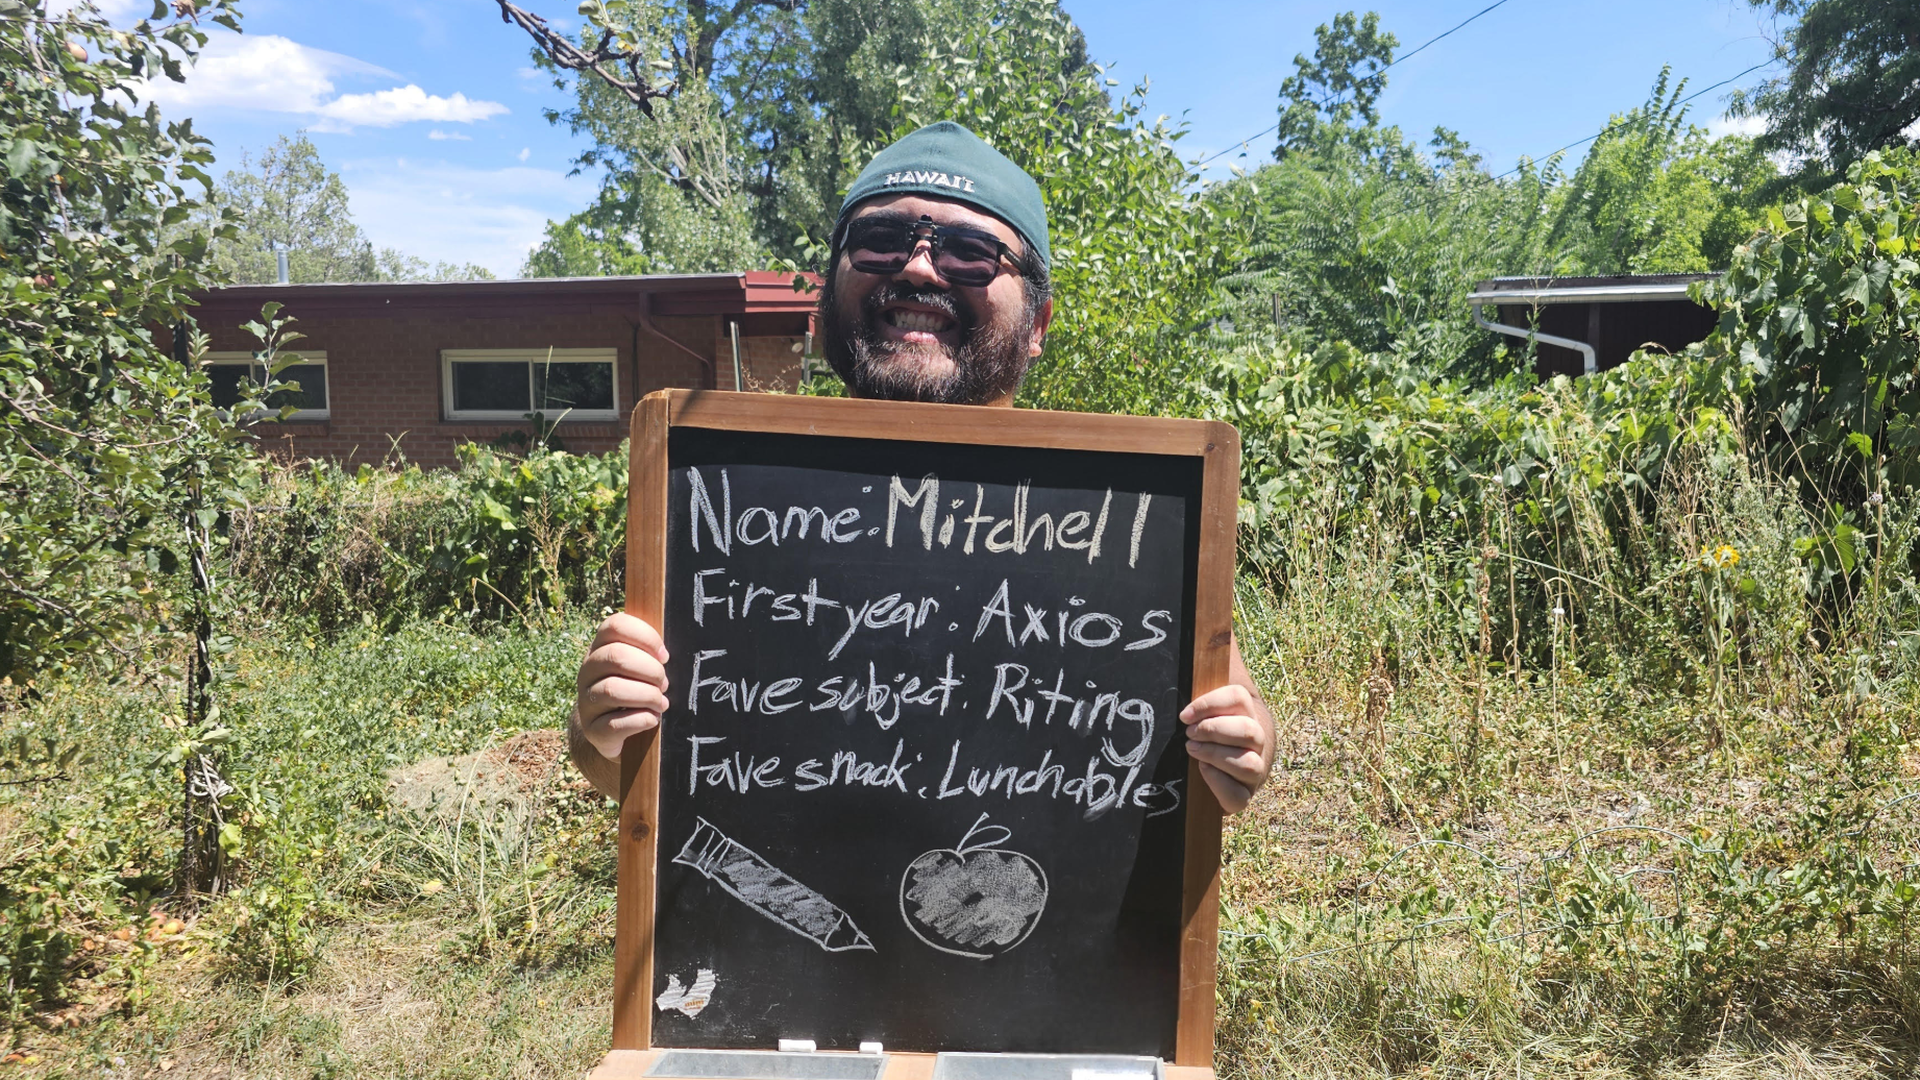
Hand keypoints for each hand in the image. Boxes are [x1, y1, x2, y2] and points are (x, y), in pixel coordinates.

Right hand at [574, 612, 670, 761]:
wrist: (610, 729)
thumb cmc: (634, 689)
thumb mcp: (638, 666)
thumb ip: (649, 652)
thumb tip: (666, 654)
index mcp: (600, 648)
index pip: (615, 625)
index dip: (646, 637)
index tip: (664, 656)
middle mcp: (587, 671)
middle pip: (616, 656)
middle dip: (650, 670)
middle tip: (664, 684)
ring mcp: (586, 701)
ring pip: (613, 690)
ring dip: (647, 696)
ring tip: (661, 703)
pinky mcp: (592, 729)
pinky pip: (614, 724)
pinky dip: (641, 720)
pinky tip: (652, 719)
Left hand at [1179, 645, 1273, 813]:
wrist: (1226, 763)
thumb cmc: (1214, 721)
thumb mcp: (1212, 688)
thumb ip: (1214, 655)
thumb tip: (1213, 612)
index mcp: (1251, 710)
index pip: (1239, 698)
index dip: (1210, 703)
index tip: (1184, 714)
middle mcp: (1260, 739)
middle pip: (1248, 731)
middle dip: (1214, 730)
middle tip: (1189, 734)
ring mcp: (1257, 771)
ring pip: (1248, 764)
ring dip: (1216, 757)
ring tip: (1193, 750)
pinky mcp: (1244, 797)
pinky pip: (1239, 799)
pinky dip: (1219, 787)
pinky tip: (1203, 774)